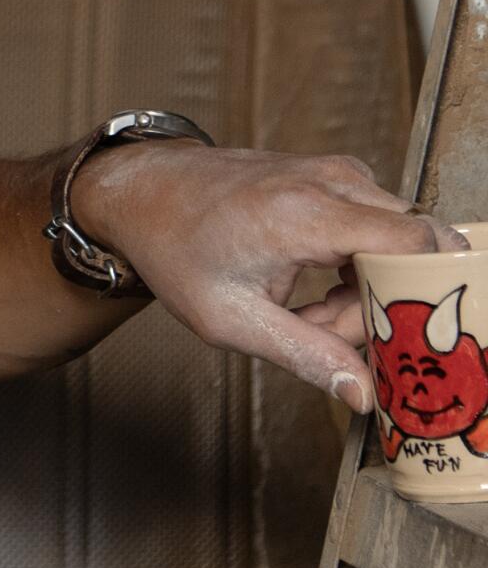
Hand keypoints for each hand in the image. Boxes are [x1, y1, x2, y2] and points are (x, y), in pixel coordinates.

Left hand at [77, 142, 467, 412]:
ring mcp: (335, 174)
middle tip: (319, 332)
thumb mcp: (230, 320)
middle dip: (381, 306)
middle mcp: (330, 183)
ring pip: (396, 246)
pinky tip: (310, 290)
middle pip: (409, 253)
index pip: (416, 242)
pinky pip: (376, 230)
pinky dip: (355, 268)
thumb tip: (363, 393)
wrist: (144, 191)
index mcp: (305, 214)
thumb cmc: (176, 248)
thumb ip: (304, 356)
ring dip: (364, 291)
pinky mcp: (334, 178)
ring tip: (304, 314)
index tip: (393, 334)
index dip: (422, 293)